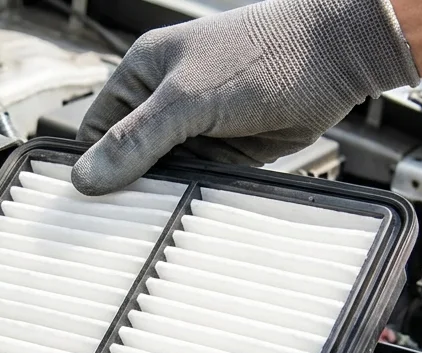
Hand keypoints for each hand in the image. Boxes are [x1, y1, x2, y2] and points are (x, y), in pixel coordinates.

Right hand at [72, 0, 419, 195]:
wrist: (336, 57)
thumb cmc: (261, 56)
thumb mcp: (186, 100)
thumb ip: (136, 141)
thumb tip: (85, 178)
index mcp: (143, 74)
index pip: (99, 130)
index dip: (92, 166)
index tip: (87, 205)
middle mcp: (167, 100)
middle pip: (130, 158)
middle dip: (129, 187)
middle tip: (117, 227)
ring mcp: (199, 127)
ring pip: (165, 176)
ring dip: (165, 196)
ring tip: (154, 224)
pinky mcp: (229, 151)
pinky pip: (200, 183)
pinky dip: (196, 198)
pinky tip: (189, 215)